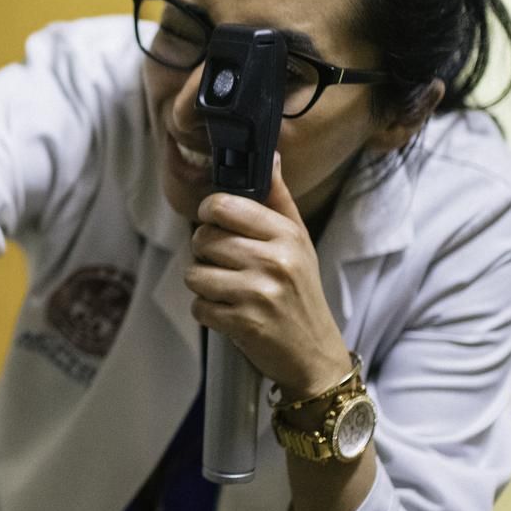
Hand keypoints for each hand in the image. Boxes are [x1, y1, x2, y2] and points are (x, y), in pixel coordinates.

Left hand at [186, 153, 351, 398]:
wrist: (314, 353)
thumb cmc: (301, 293)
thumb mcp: (299, 242)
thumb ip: (278, 200)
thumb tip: (271, 157)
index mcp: (286, 234)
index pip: (223, 205)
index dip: (209, 214)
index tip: (215, 224)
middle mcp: (274, 260)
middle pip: (203, 239)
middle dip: (205, 253)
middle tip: (226, 265)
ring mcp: (258, 292)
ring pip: (195, 273)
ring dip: (204, 285)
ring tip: (228, 291)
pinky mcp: (243, 323)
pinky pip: (199, 307)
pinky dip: (208, 312)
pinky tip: (230, 313)